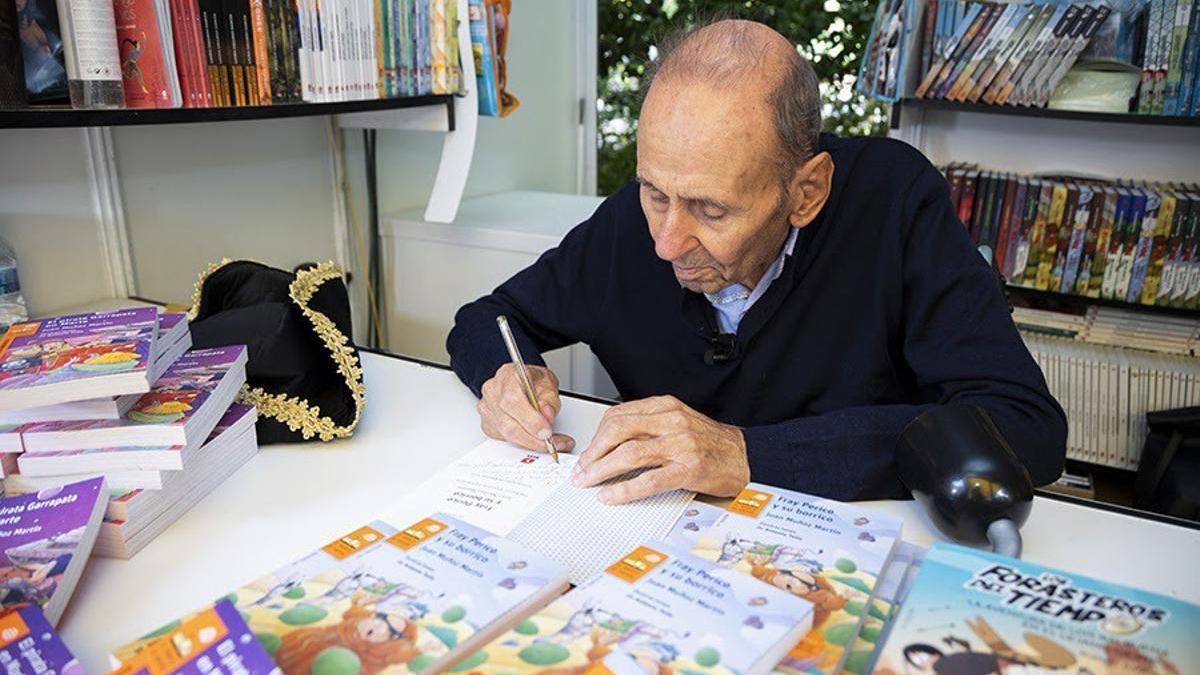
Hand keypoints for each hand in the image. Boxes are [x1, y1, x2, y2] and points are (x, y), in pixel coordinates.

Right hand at [477, 363, 574, 453]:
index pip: (513, 400)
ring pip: (506, 433)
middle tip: (552, 442)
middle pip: (507, 421)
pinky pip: (504, 438)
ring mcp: (487, 408)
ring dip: (530, 442)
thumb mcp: (549, 384)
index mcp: (507, 375)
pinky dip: (523, 442)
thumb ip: (549, 400)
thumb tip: (547, 416)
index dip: (531, 420)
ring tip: (549, 443)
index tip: (546, 432)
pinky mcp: (487, 423)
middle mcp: (493, 391)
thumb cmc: (534, 380)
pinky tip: (535, 440)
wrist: (523, 382)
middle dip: (532, 437)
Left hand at [573, 395, 749, 503]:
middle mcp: (672, 422)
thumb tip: (611, 443)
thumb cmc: (711, 443)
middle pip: (618, 431)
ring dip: (601, 470)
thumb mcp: (678, 422)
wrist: (748, 456)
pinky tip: (611, 495)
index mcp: (666, 407)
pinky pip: (649, 480)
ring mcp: (681, 445)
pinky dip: (624, 489)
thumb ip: (648, 427)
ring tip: (588, 482)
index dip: (597, 436)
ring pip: (629, 454)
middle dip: (594, 452)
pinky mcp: (689, 469)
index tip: (587, 453)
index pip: (619, 415)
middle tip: (581, 470)